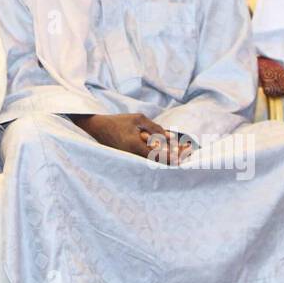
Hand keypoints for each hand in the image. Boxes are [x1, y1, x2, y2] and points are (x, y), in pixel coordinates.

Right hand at [74, 113, 189, 163]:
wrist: (99, 128)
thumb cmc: (118, 122)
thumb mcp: (138, 119)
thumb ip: (155, 128)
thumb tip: (170, 137)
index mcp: (136, 147)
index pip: (159, 156)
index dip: (172, 157)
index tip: (183, 157)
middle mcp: (134, 157)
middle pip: (158, 162)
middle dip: (172, 159)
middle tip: (185, 155)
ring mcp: (131, 159)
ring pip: (153, 162)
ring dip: (166, 158)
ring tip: (179, 154)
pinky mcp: (130, 159)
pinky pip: (147, 160)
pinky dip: (157, 156)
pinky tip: (165, 152)